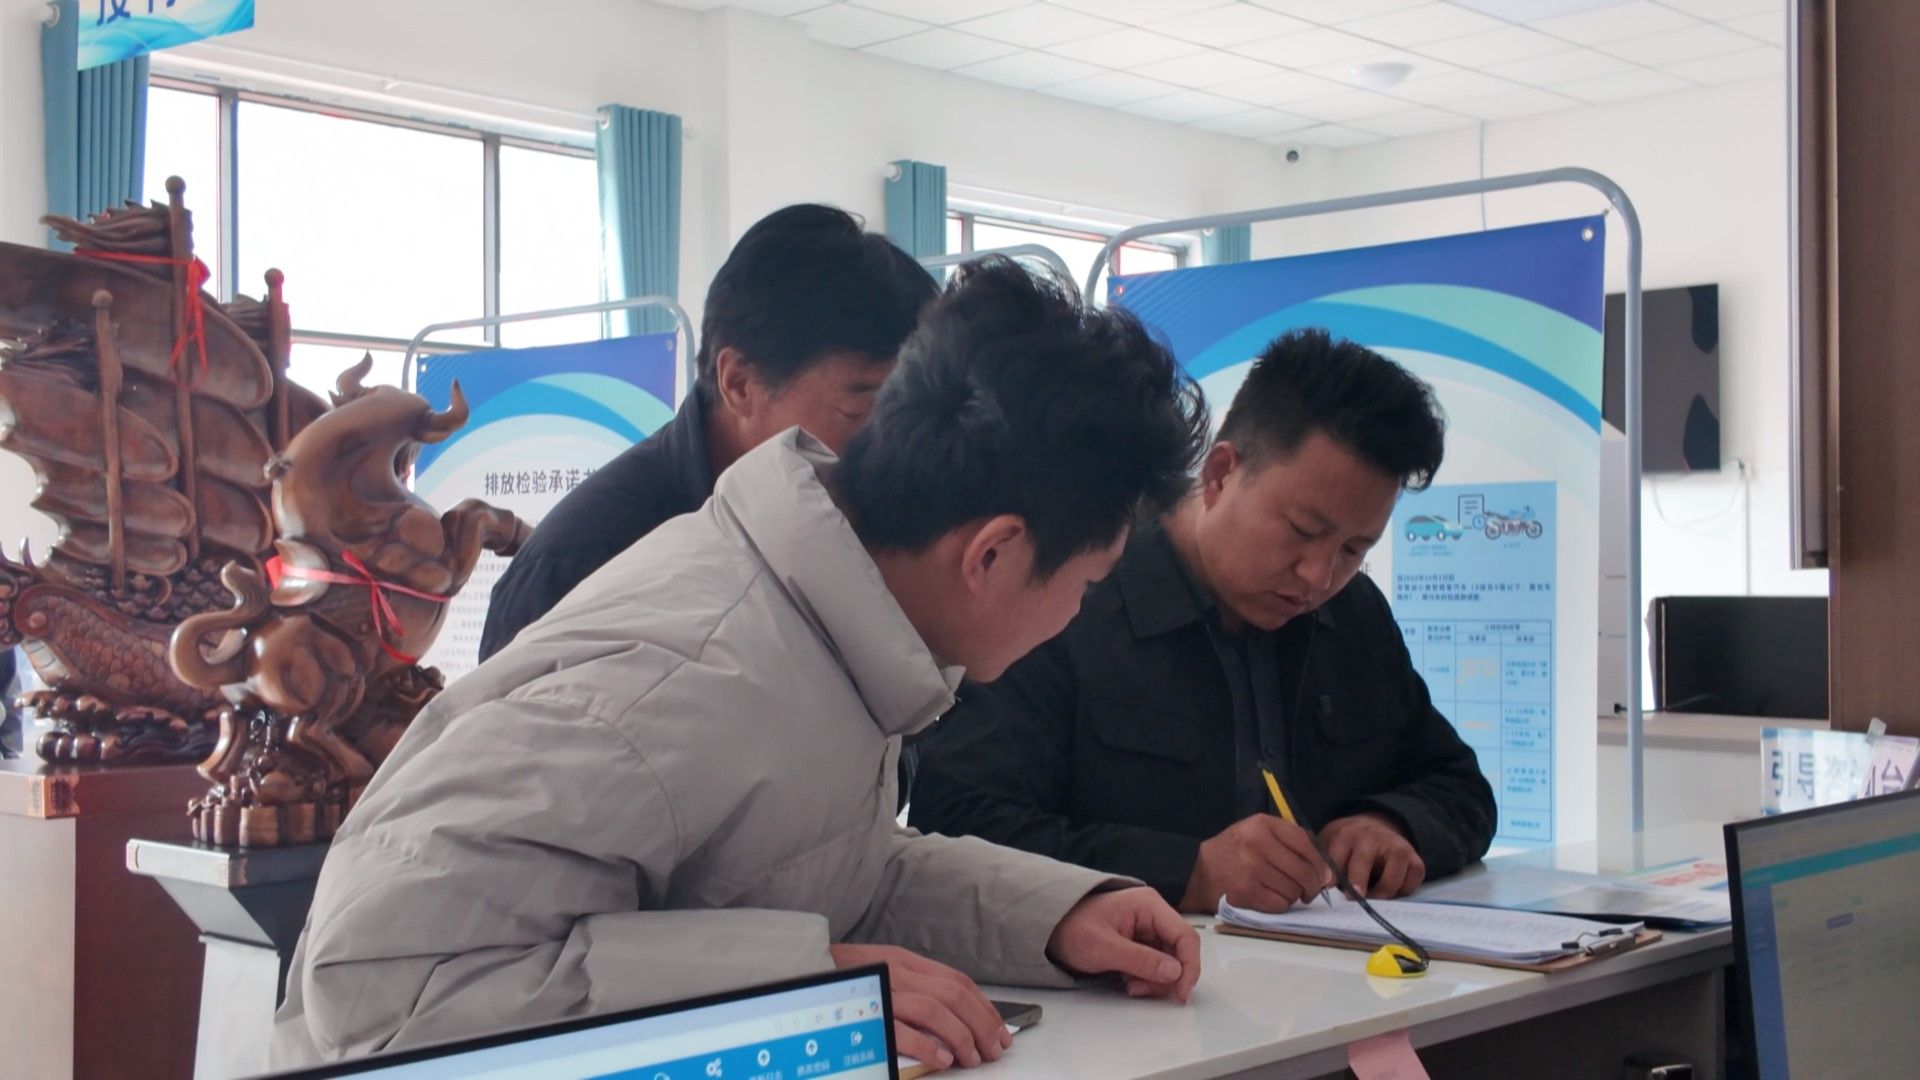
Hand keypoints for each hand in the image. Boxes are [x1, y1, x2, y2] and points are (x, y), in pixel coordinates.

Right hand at [829, 943, 1009, 1070]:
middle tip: (994, 1049)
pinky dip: (927, 1043)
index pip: (957, 980)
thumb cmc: (836, 979)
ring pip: (935, 1008)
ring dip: (961, 1035)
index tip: (999, 1029)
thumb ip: (912, 987)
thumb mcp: (880, 972)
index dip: (984, 1006)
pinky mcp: (864, 1010)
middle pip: (954, 994)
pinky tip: (942, 1059)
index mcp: (903, 960)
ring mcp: (880, 989)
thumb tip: (951, 1017)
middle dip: (981, 1024)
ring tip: (973, 1058)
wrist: (795, 970)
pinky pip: (901, 1027)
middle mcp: (896, 970)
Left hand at [1046, 886, 1200, 1003]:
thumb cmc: (1072, 930)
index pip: (1185, 935)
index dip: (1189, 966)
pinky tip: (1128, 981)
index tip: (1181, 993)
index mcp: (1148, 905)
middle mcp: (1153, 914)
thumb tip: (1175, 973)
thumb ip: (1140, 960)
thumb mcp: (1104, 948)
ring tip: (1130, 986)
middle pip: (1180, 952)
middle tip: (1140, 990)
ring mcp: (1148, 929)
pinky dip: (1146, 979)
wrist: (1050, 929)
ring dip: (1154, 981)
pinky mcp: (1141, 943)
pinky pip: (1156, 965)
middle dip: (1166, 977)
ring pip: (1169, 963)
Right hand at [1180, 813, 1332, 913]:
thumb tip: (1324, 868)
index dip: (1320, 863)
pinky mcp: (1245, 892)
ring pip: (1293, 889)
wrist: (1196, 871)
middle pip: (1303, 870)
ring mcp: (1250, 869)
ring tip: (1283, 892)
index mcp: (1262, 824)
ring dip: (1294, 896)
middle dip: (1312, 885)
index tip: (1324, 875)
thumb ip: (1288, 840)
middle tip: (1308, 892)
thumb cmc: (1232, 851)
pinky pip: (1279, 904)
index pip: (1305, 843)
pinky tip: (1270, 899)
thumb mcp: (1256, 832)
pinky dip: (1280, 905)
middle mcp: (1257, 844)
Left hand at [1319, 812, 1425, 898]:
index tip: (1328, 886)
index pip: (1337, 852)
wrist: (1378, 825)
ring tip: (1372, 899)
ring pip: (1392, 877)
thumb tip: (1313, 886)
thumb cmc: (1348, 843)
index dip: (1332, 871)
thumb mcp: (1330, 842)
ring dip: (1382, 893)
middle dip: (1357, 880)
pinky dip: (1402, 892)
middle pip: (1363, 861)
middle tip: (1353, 897)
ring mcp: (1397, 847)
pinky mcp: (1416, 860)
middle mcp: (1373, 837)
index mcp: (1346, 833)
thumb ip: (1322, 861)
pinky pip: (1412, 883)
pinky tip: (1390, 892)